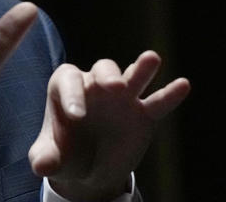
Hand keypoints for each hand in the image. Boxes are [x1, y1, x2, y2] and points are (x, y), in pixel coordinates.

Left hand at [29, 51, 190, 200]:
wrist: (88, 168)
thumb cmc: (64, 153)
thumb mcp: (50, 158)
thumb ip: (44, 158)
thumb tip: (42, 166)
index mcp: (67, 88)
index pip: (68, 81)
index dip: (72, 95)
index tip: (77, 116)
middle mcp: (95, 85)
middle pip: (102, 69)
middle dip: (108, 76)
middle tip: (114, 87)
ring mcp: (122, 98)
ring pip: (132, 76)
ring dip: (141, 68)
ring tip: (152, 58)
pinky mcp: (142, 114)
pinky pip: (157, 102)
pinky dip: (170, 94)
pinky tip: (183, 85)